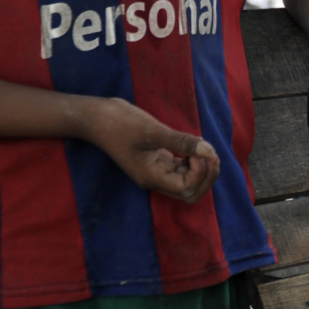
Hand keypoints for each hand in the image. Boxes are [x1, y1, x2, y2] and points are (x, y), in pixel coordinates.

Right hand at [83, 97, 219, 202]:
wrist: (95, 117)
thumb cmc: (119, 123)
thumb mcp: (152, 130)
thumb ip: (181, 141)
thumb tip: (208, 150)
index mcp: (151, 177)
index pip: (186, 189)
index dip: (199, 173)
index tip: (199, 151)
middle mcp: (155, 178)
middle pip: (189, 192)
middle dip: (206, 177)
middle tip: (212, 155)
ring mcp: (155, 170)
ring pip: (187, 181)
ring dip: (202, 169)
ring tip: (207, 149)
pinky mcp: (156, 159)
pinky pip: (181, 168)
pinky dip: (193, 160)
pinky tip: (196, 145)